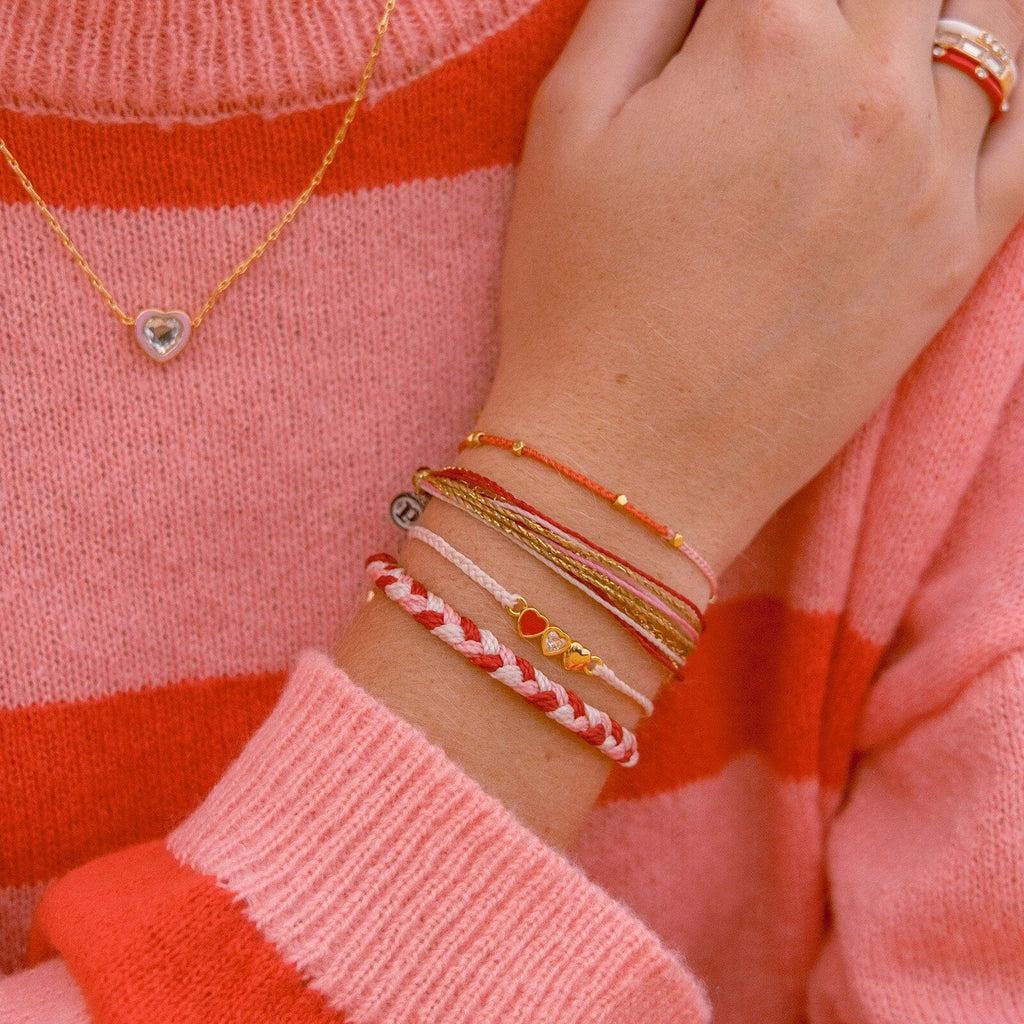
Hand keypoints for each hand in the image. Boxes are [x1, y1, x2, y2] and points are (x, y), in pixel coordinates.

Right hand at [484, 0, 1023, 574]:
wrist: (629, 461)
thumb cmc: (577, 300)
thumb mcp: (567, 122)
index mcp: (768, 43)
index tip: (732, 20)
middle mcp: (875, 93)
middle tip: (798, 34)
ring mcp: (935, 178)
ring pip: (996, 19)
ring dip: (940, 9)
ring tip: (882, 41)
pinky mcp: (958, 259)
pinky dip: (1013, 85)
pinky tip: (969, 79)